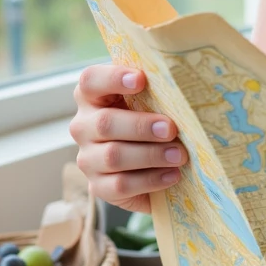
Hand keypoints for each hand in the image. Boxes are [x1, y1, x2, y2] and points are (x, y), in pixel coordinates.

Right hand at [69, 64, 187, 213]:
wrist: (148, 166)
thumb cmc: (150, 121)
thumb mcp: (150, 101)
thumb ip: (156, 89)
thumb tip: (181, 82)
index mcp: (92, 97)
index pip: (91, 80)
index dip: (113, 78)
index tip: (141, 79)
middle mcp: (83, 126)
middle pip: (105, 123)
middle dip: (141, 126)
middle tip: (171, 129)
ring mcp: (88, 158)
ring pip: (113, 156)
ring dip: (151, 155)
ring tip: (179, 155)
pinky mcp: (98, 187)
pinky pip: (121, 185)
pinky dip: (150, 180)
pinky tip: (172, 175)